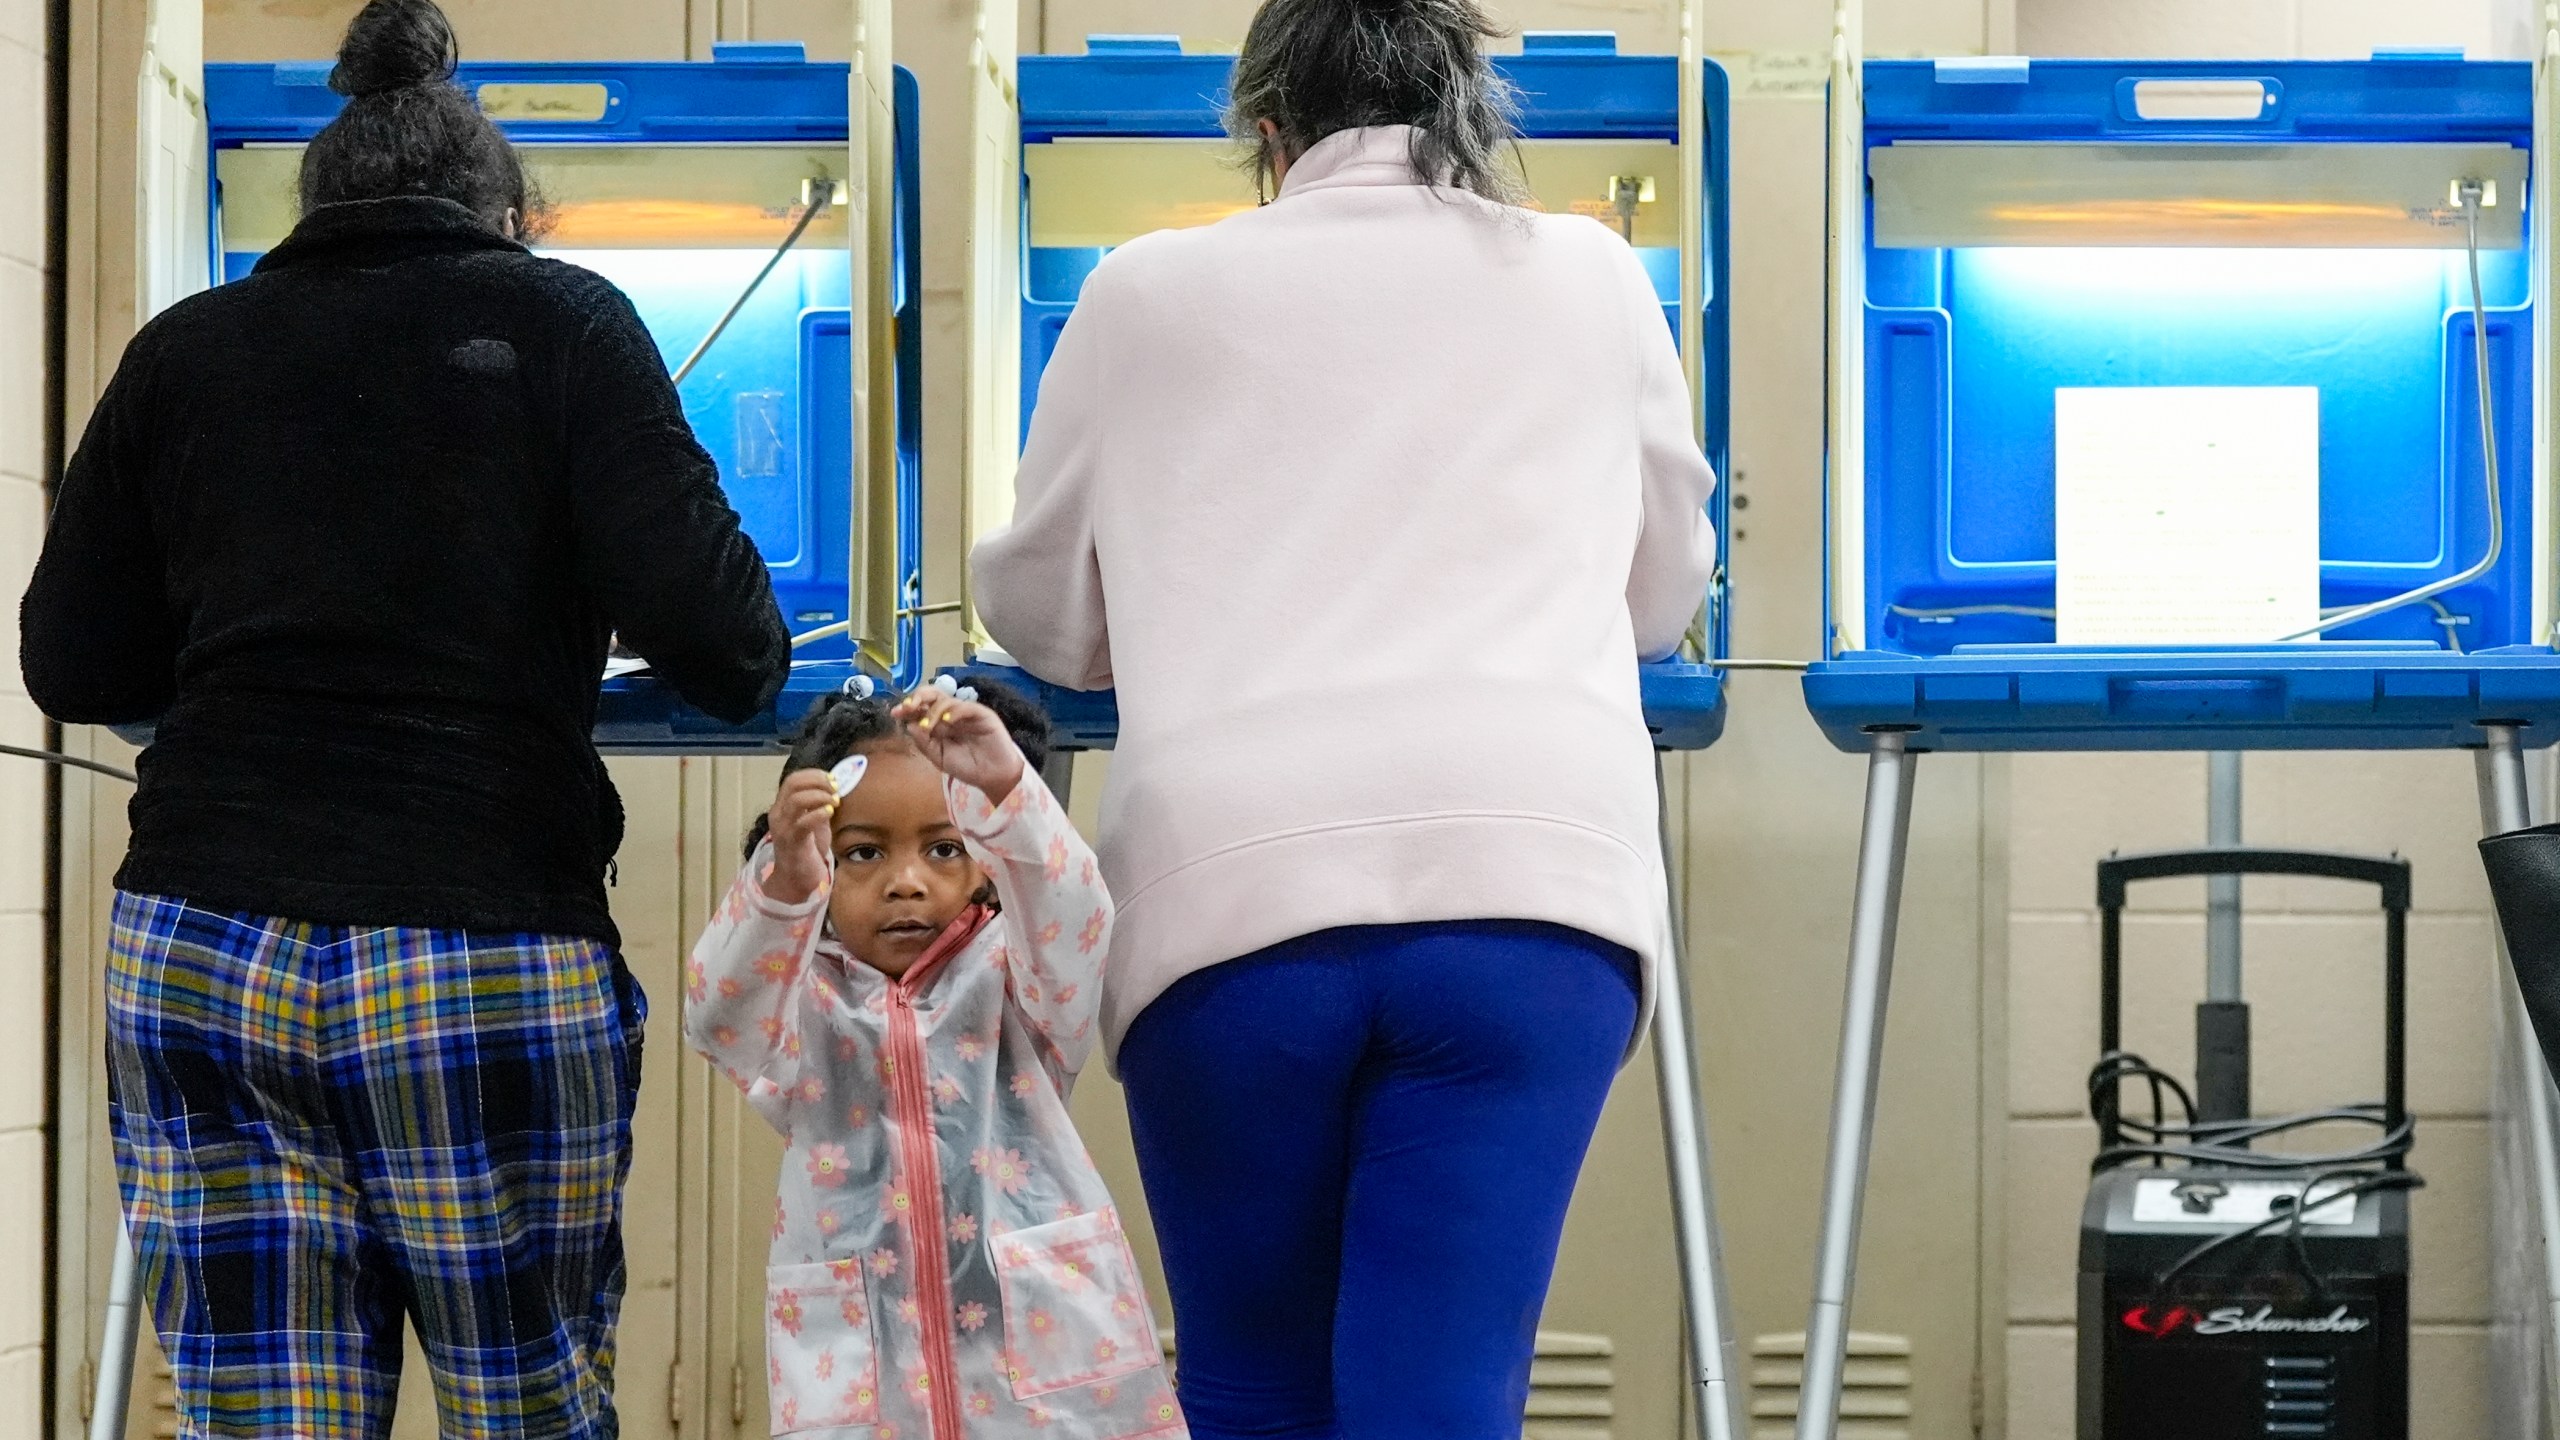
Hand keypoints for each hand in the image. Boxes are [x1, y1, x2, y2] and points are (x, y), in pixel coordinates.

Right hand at [763, 768, 837, 903]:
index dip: (814, 775)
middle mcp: (778, 814)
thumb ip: (819, 805)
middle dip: (818, 781)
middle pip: (793, 784)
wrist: (796, 880)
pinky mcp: (792, 843)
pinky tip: (829, 814)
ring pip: (796, 800)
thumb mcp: (814, 822)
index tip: (833, 780)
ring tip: (834, 802)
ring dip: (819, 796)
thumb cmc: (807, 851)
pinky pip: (803, 822)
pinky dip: (818, 814)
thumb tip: (834, 788)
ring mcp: (783, 828)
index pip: (793, 779)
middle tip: (835, 789)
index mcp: (782, 807)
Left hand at [894, 689, 1025, 803]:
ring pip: (946, 700)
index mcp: (939, 724)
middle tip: (908, 707)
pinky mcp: (982, 714)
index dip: (908, 708)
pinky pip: (965, 707)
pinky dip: (953, 711)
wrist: (993, 777)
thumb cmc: (967, 767)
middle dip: (918, 697)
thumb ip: (924, 743)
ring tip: (929, 727)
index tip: (896, 712)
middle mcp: (951, 715)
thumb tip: (909, 725)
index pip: (922, 708)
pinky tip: (946, 722)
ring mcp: (966, 713)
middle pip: (933, 695)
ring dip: (933, 711)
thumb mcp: (939, 758)